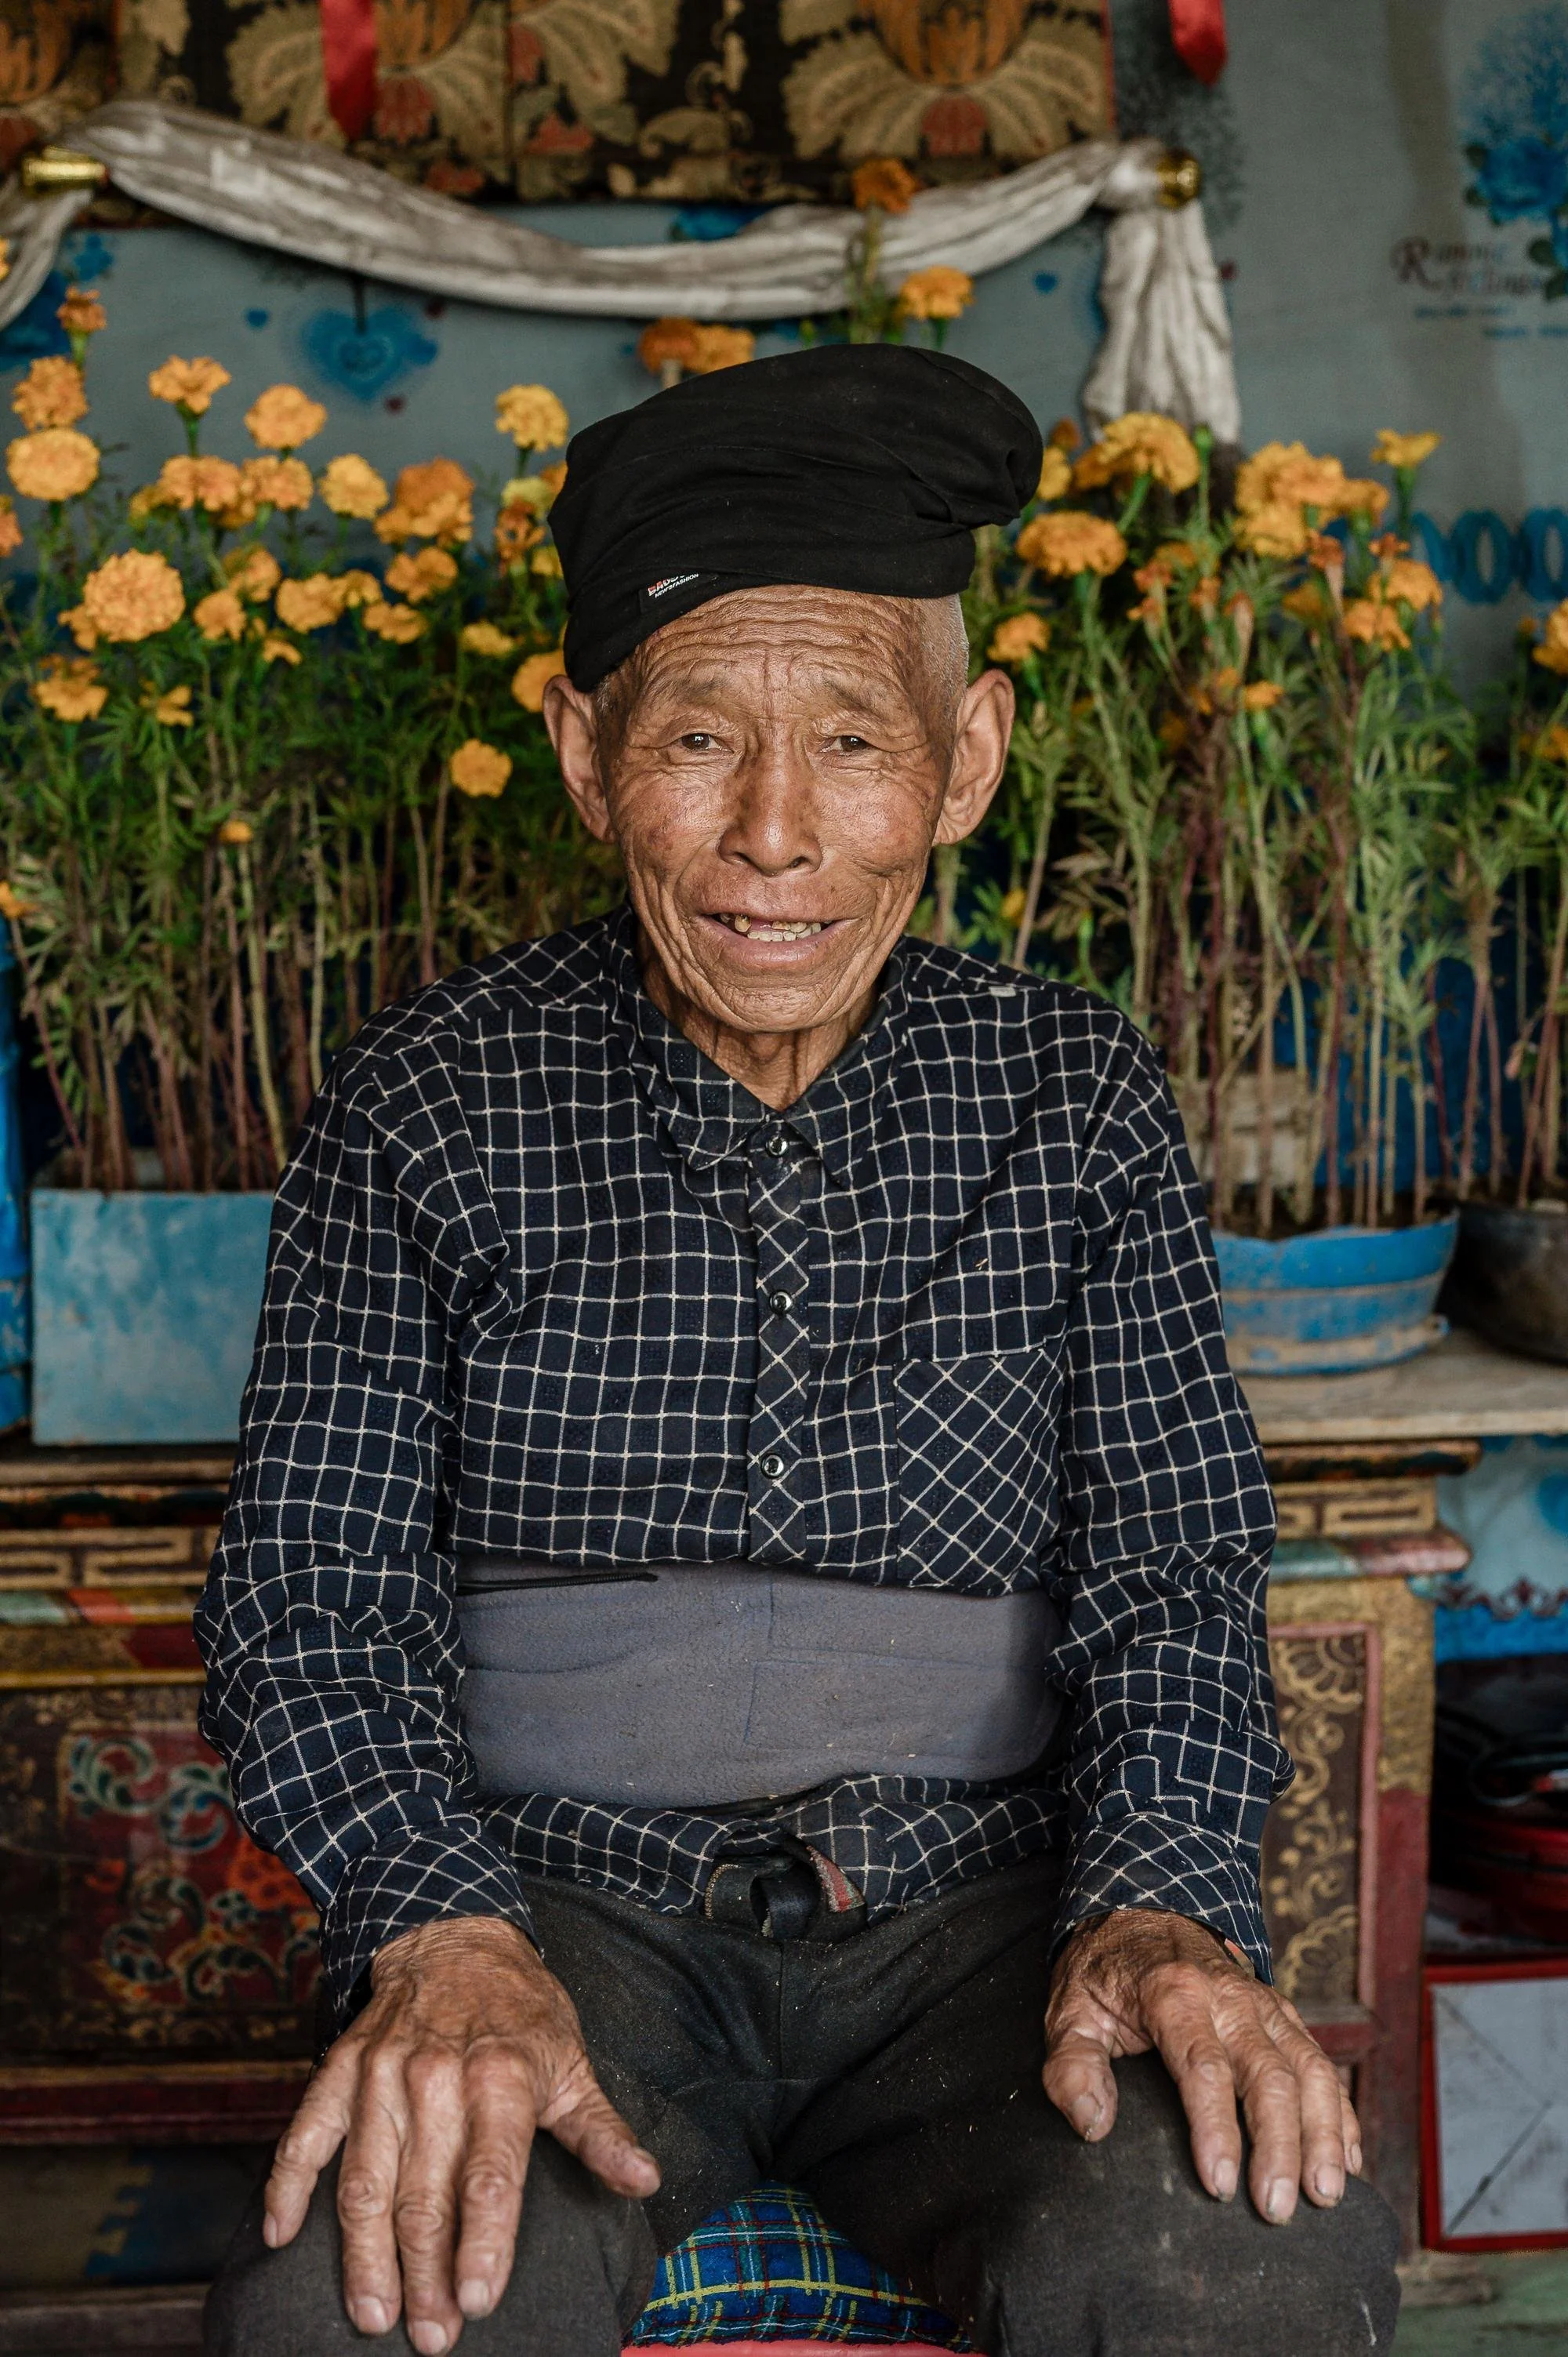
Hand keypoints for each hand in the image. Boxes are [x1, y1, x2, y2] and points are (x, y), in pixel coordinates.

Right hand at [262, 1915, 659, 2353]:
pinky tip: (281, 2237)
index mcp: (501, 2078)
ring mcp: (380, 2075)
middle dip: (425, 2275)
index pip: (490, 2176)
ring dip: (364, 2256)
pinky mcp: (340, 2070)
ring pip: (364, 2181)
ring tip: (373, 2313)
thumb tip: (644, 2180)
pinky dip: (287, 2186)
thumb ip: (600, 2130)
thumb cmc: (520, 2012)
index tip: (479, 2301)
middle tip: (431, 2336)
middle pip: (424, 2196)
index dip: (484, 2243)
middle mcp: (435, 2078)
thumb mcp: (571, 2061)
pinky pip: (305, 2134)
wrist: (454, 1937)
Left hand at [1043, 1907, 1360, 2223]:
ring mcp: (1264, 2003)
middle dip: (1279, 2146)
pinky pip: (1321, 2061)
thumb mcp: (1069, 2010)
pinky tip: (1346, 2161)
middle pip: (1268, 2074)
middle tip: (1276, 2209)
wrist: (1143, 1910)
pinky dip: (1340, 2112)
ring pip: (1308, 2068)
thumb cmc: (1105, 1973)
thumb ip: (1072, 2066)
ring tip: (1325, 2194)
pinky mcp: (1283, 2013)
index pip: (1203, 2068)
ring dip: (1322, 2133)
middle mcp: (1228, 1996)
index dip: (1215, 2129)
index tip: (1219, 2185)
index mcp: (1173, 1994)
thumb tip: (1093, 2124)